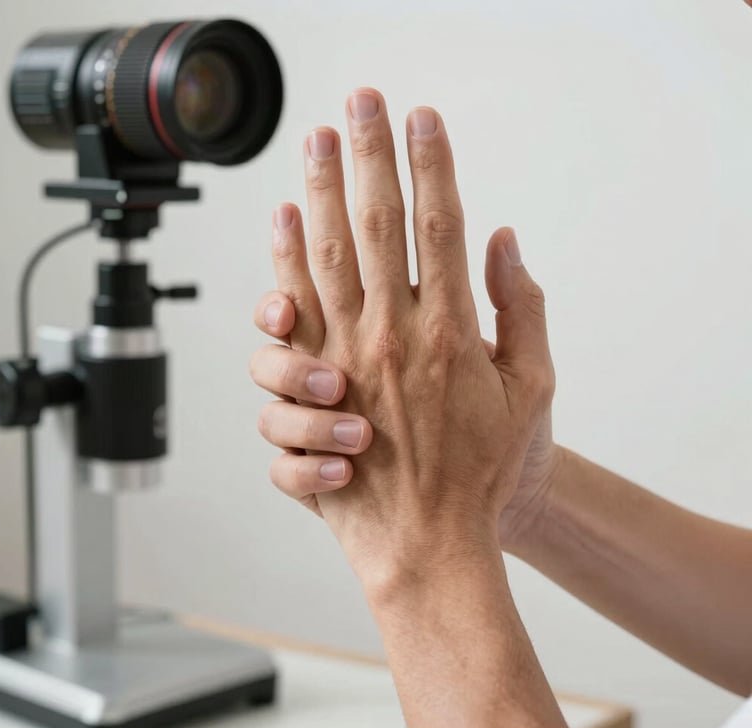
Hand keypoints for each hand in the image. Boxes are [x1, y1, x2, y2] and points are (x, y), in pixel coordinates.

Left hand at [251, 88, 554, 580]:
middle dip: (369, 155)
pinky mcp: (310, 389)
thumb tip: (505, 240)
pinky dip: (282, 263)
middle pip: (376, 225)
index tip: (422, 118)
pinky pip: (287, 316)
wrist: (429, 539)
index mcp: (453, 331)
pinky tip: (283, 222)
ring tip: (317, 141)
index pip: (440, 225)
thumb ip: (523, 310)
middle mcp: (393, 335)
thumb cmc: (488, 470)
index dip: (431, 165)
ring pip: (325, 257)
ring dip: (322, 191)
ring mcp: (344, 359)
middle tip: (360, 101)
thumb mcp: (532, 390)